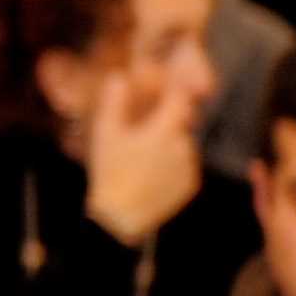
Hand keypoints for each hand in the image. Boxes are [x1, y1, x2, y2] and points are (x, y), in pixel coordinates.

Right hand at [81, 59, 205, 243]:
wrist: (121, 218)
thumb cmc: (110, 172)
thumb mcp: (105, 134)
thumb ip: (114, 103)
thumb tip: (119, 77)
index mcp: (163, 131)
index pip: (179, 99)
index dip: (172, 92)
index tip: (163, 91)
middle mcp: (182, 146)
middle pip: (179, 124)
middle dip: (165, 123)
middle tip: (142, 133)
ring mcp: (188, 167)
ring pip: (183, 145)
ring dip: (169, 145)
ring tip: (143, 158)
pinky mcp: (190, 185)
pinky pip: (184, 166)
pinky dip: (172, 165)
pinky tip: (150, 174)